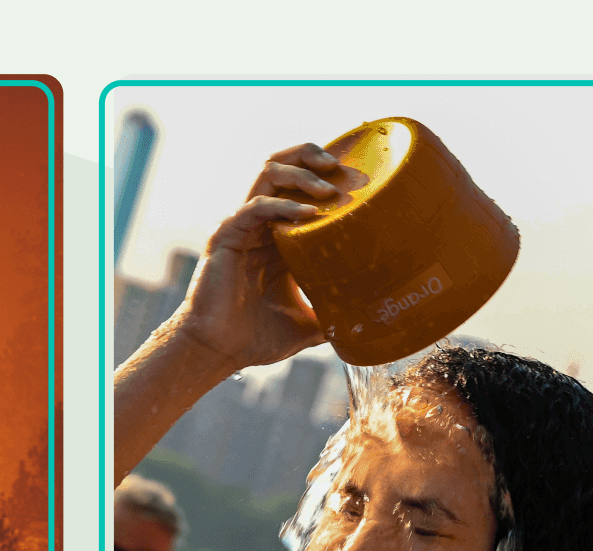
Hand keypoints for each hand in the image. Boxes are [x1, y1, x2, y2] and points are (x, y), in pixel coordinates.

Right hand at [171, 143, 340, 371]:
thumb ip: (336, 317)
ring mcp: (242, 227)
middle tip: (340, 167)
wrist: (219, 351)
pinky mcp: (227, 235)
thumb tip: (373, 327)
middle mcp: (260, 224)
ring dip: (301, 173)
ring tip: (328, 188)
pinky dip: (284, 206)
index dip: (325, 174)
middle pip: (282, 167)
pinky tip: (309, 214)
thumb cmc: (255, 338)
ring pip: (268, 174)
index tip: (358, 177)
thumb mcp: (309, 324)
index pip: (299, 187)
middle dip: (311, 156)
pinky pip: (256, 207)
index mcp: (278, 237)